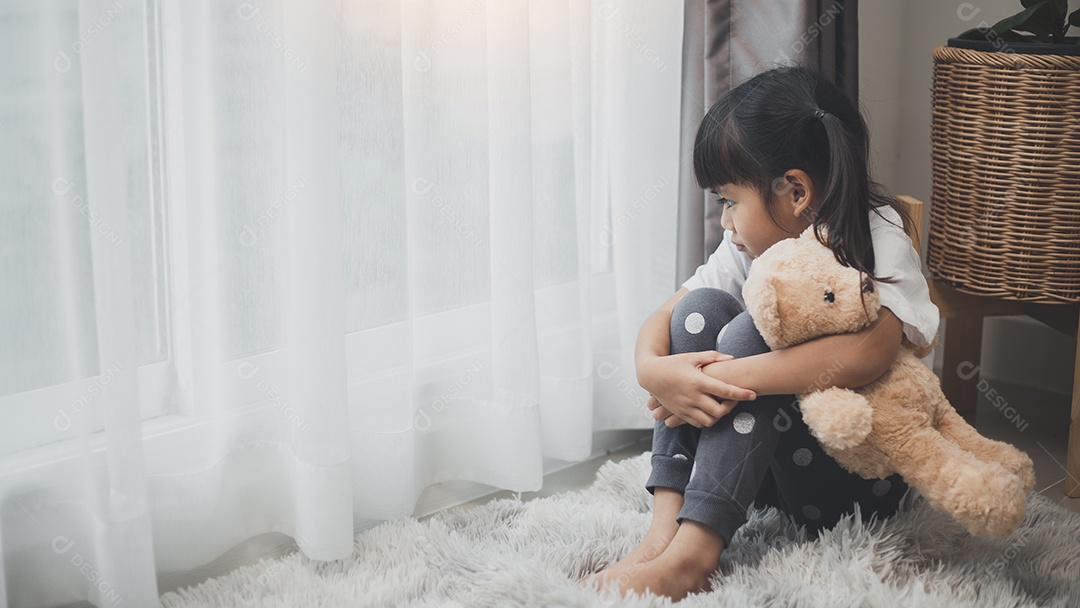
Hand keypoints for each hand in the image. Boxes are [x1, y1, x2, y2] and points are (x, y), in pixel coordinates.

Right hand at [637, 351, 755, 427]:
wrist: (650, 375)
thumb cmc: (673, 363)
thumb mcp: (692, 356)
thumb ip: (713, 357)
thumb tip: (732, 358)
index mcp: (698, 381)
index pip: (725, 390)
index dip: (742, 394)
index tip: (753, 394)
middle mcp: (693, 397)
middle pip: (720, 411)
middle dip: (731, 407)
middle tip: (734, 400)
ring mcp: (686, 407)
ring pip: (710, 421)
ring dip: (719, 416)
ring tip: (722, 406)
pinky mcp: (680, 413)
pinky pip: (698, 423)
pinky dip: (707, 420)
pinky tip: (709, 411)